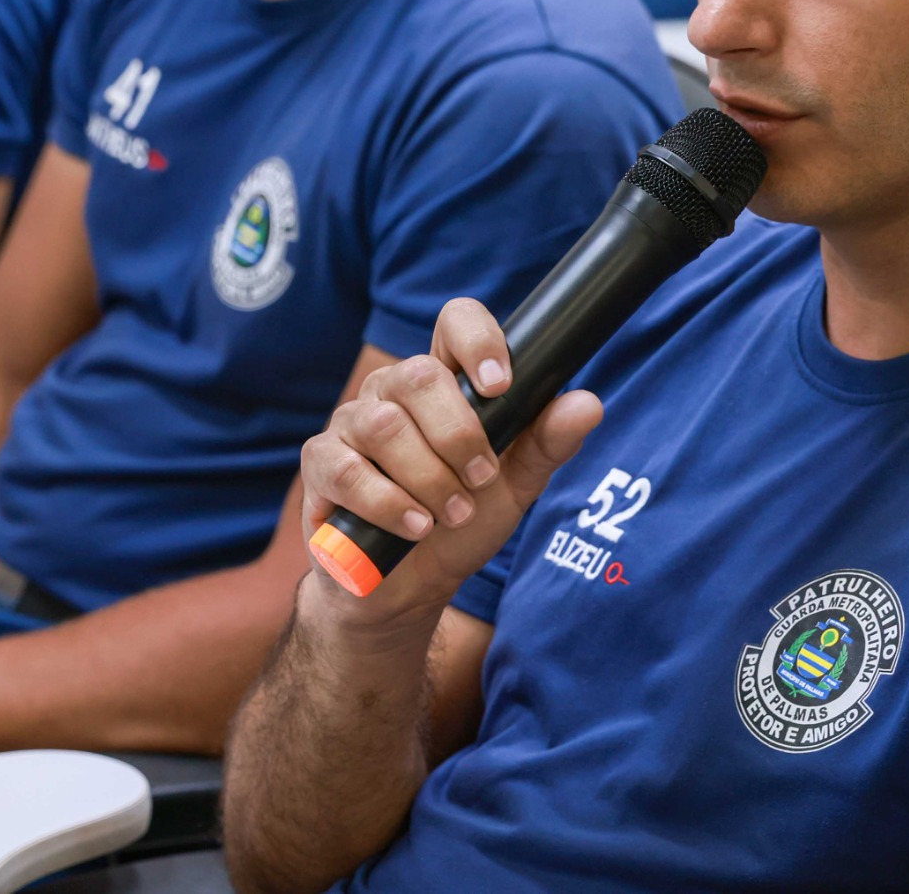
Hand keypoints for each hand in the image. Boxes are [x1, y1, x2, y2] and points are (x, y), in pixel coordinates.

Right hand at [300, 298, 600, 622]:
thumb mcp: (514, 486)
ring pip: (384, 426)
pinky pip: (347, 470)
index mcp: (443, 381)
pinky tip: (415, 527)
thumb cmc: (460, 522)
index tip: (501, 386)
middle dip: (459, 434)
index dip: (478, 340)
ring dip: (427, 477)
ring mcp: (351, 423)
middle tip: (481, 481)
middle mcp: (393, 390)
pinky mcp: (320, 464)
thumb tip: (588, 403)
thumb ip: (546, 443)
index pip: (455, 322)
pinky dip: (388, 503)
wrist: (406, 586)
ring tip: (451, 514)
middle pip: (419, 376)